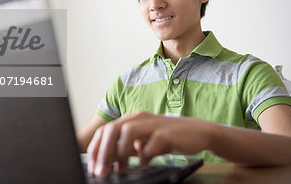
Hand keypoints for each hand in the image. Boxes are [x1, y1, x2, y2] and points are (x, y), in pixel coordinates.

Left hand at [87, 111, 214, 176]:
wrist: (197, 132)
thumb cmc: (167, 137)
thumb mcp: (142, 142)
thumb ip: (124, 149)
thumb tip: (105, 163)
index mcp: (131, 119)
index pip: (105, 130)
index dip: (96, 149)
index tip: (93, 167)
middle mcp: (139, 118)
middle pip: (112, 129)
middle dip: (103, 152)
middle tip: (101, 172)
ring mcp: (153, 124)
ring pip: (128, 131)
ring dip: (120, 152)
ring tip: (121, 169)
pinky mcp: (167, 133)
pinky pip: (152, 143)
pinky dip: (145, 154)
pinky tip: (144, 163)